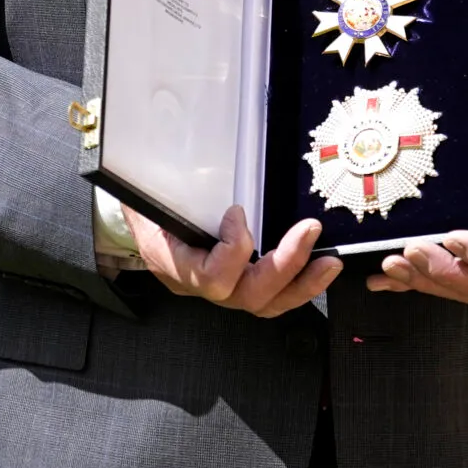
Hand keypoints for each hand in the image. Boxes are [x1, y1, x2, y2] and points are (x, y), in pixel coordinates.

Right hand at [124, 203, 341, 317]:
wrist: (139, 222)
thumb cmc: (145, 204)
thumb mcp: (149, 192)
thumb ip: (173, 186)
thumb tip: (195, 163)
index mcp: (174, 263)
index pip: (212, 277)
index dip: (233, 249)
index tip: (236, 211)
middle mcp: (199, 285)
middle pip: (248, 295)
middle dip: (285, 264)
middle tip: (308, 231)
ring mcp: (221, 291)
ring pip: (265, 304)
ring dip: (302, 284)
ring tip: (328, 263)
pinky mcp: (238, 286)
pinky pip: (271, 298)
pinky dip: (298, 285)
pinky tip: (319, 267)